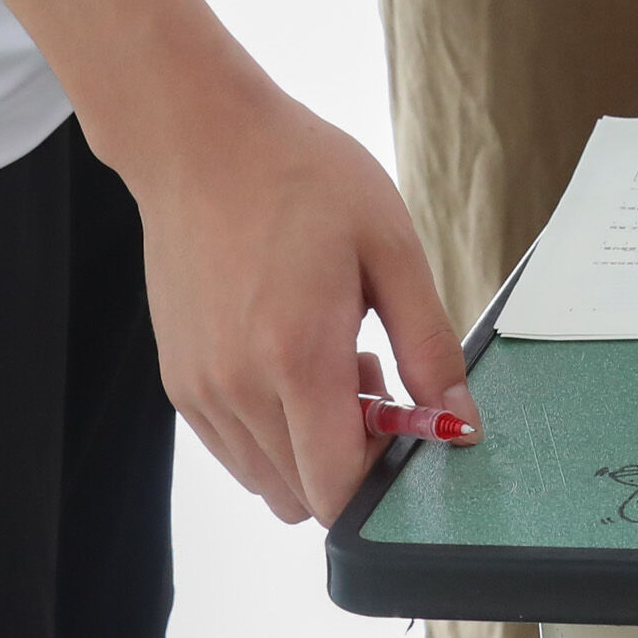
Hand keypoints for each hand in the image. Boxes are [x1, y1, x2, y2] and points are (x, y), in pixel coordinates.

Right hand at [113, 76, 473, 524]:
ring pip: (267, 481)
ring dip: (308, 447)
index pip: (337, 491)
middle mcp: (238, 388)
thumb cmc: (299, 176)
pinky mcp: (178, 383)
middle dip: (350, 459)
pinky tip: (287, 357)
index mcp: (297, 356)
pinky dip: (271, 431)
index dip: (380, 475)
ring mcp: (200, 391)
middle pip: (303, 496)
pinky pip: (234, 450)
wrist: (201, 141)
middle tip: (370, 374)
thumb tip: (458, 419)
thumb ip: (429, 344)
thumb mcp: (390, 244)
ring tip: (329, 358)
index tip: (402, 416)